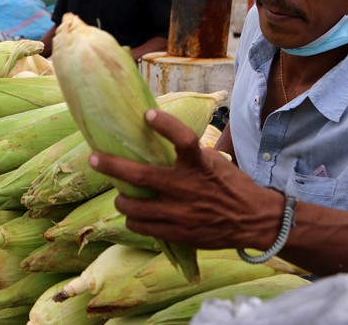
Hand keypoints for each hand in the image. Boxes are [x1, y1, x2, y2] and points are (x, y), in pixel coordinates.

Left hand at [89, 109, 284, 250]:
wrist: (253, 221)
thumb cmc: (231, 185)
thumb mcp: (214, 163)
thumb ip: (188, 156)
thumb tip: (158, 141)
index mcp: (199, 165)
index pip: (184, 139)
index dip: (165, 125)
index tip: (147, 115)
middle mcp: (187, 187)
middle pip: (142, 176)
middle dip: (112, 166)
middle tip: (94, 158)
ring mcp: (180, 212)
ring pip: (134, 207)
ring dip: (121, 200)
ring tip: (120, 196)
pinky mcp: (178, 232)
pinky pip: (142, 227)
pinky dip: (134, 220)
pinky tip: (134, 215)